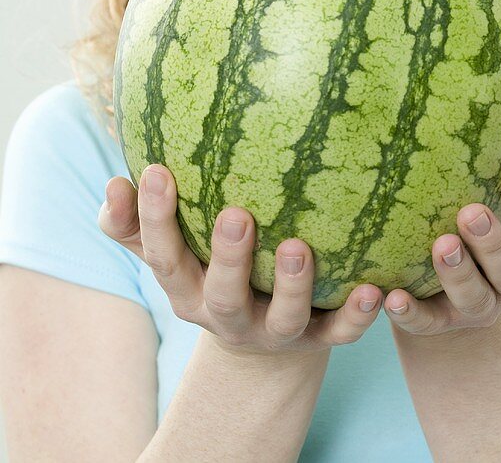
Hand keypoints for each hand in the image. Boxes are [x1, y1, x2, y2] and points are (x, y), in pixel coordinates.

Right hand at [98, 164, 383, 357]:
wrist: (263, 339)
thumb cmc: (209, 266)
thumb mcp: (172, 249)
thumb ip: (135, 221)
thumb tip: (116, 183)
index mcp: (188, 289)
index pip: (163, 258)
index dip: (155, 219)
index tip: (158, 170)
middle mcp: (228, 316)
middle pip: (223, 296)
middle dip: (228, 259)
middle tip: (237, 214)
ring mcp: (275, 331)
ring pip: (283, 318)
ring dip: (292, 286)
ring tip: (299, 247)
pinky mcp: (319, 338)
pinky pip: (340, 333)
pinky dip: (358, 316)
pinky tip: (376, 289)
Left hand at [384, 82, 500, 338]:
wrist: (452, 287)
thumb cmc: (492, 213)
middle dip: (494, 243)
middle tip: (470, 213)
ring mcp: (479, 307)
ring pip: (475, 299)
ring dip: (457, 274)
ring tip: (439, 244)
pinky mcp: (440, 325)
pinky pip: (427, 325)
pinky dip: (410, 313)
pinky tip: (389, 296)